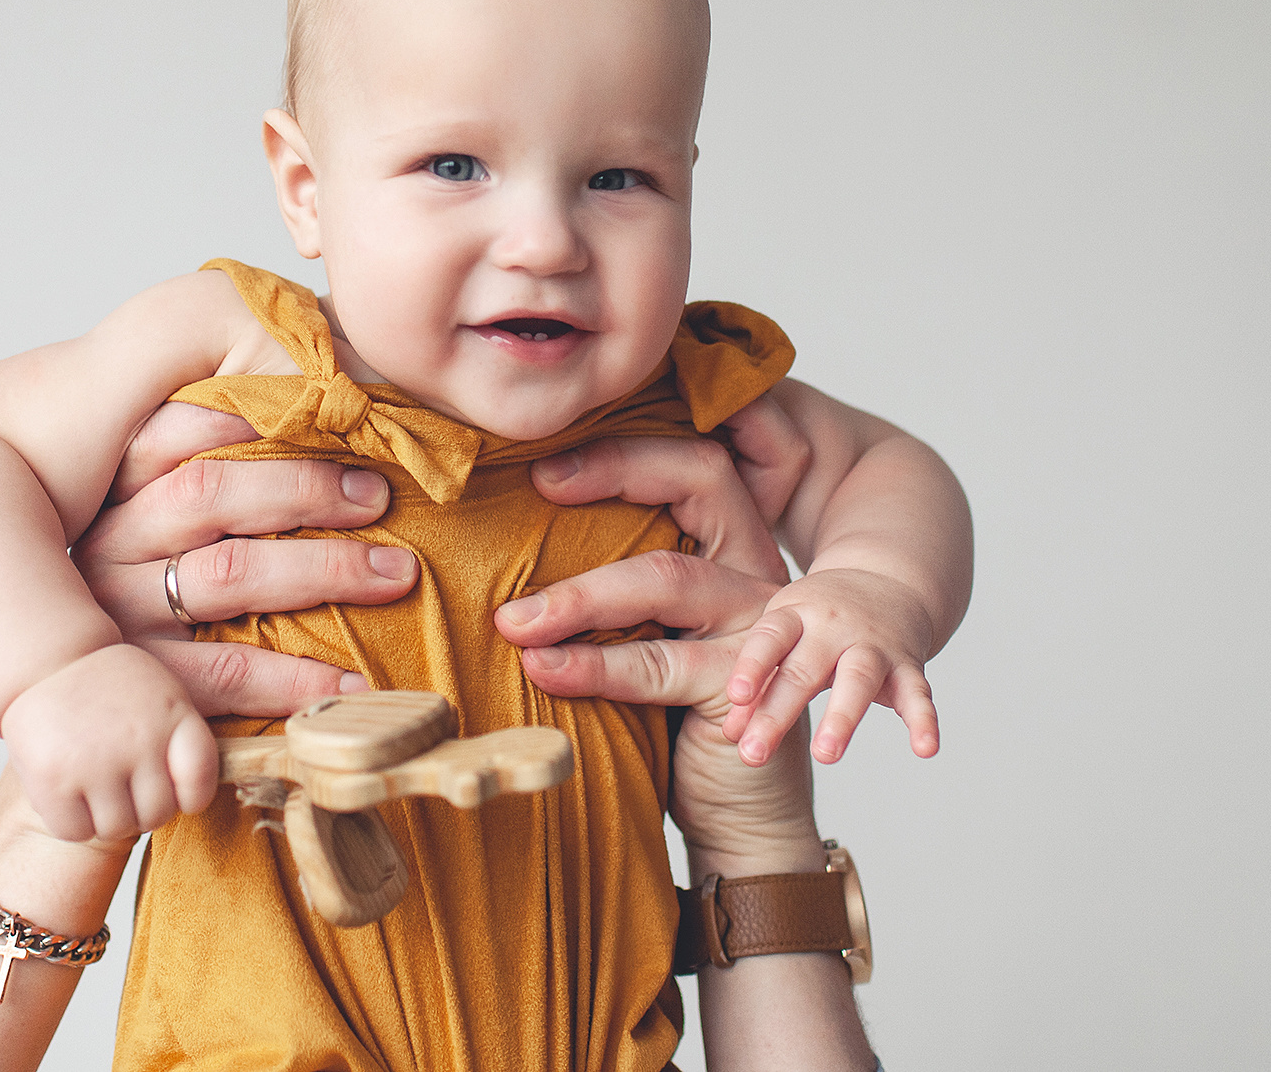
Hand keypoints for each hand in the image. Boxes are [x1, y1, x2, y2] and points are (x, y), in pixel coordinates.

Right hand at [1, 644, 217, 841]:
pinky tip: (68, 793)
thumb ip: (181, 736)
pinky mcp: (53, 779)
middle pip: (158, 813)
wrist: (45, 662)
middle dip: (140, 809)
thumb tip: (192, 794)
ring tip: (93, 785)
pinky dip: (73, 822)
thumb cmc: (109, 686)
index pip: (199, 781)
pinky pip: (76, 831)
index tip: (175, 790)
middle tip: (121, 785)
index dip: (190, 796)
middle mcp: (140, 738)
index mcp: (174, 713)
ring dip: (105, 817)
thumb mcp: (160, 693)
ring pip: (117, 827)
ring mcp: (96, 761)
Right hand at [73, 402, 418, 714]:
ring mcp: (120, 615)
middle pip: (210, 492)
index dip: (246, 415)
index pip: (174, 430)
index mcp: (115, 490)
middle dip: (304, 487)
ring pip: (228, 574)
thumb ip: (217, 476)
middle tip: (378, 495)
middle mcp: (110, 543)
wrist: (98, 720)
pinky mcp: (144, 682)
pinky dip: (295, 675)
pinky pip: (226, 672)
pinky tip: (354, 678)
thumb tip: (320, 412)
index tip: (325, 409)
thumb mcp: (161, 524)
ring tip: (395, 573)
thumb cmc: (161, 592)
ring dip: (322, 569)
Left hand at [529, 433, 940, 765]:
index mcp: (731, 545)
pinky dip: (596, 667)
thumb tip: (512, 569)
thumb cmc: (677, 723)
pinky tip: (546, 670)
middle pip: (699, 487)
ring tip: (514, 620)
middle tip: (538, 486)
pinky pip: (662, 664)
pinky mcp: (745, 685)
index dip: (626, 454)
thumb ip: (611, 597)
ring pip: (667, 578)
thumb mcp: (644, 639)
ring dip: (581, 596)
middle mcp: (754, 572)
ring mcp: (758, 626)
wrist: (739, 817)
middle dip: (615, 475)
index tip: (546, 468)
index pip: (693, 467)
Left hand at [721, 567, 938, 765]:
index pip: (770, 638)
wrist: (885, 579)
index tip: (737, 696)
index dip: (752, 665)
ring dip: (842, 718)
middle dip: (778, 713)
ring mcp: (875, 645)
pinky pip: (918, 693)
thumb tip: (731, 733)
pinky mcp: (908, 665)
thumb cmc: (816, 621)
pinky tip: (925, 750)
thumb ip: (759, 683)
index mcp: (795, 615)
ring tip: (825, 755)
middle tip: (753, 755)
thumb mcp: (783, 635)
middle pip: (804, 670)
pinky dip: (924, 721)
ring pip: (859, 679)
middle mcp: (834, 627)